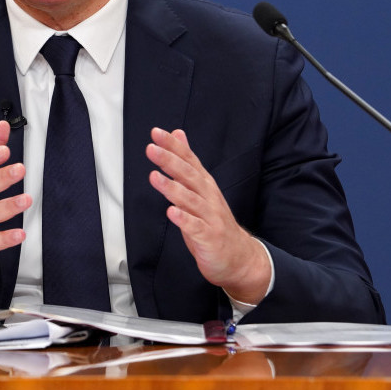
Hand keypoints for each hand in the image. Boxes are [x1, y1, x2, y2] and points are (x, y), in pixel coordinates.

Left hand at [146, 127, 270, 303]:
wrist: (239, 256)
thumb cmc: (214, 221)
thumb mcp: (200, 188)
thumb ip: (187, 162)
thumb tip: (178, 134)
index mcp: (204, 184)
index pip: (189, 160)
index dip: (173, 146)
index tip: (157, 133)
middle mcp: (208, 197)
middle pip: (189, 175)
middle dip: (170, 161)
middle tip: (152, 149)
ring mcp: (210, 217)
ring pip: (190, 199)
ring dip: (171, 187)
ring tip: (154, 177)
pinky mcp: (209, 237)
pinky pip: (195, 227)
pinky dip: (184, 219)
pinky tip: (171, 212)